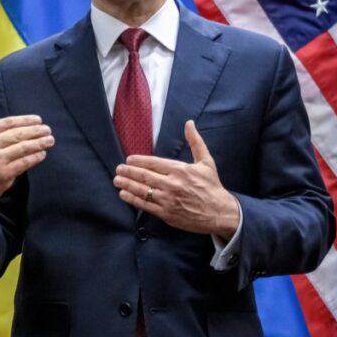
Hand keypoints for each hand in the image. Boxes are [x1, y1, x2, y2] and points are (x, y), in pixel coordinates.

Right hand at [0, 97, 53, 230]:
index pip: (7, 123)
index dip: (24, 120)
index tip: (38, 120)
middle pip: (17, 134)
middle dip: (35, 131)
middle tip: (48, 130)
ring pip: (22, 148)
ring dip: (39, 143)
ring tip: (50, 140)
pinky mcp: (3, 174)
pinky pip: (23, 162)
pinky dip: (35, 158)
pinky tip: (42, 154)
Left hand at [113, 120, 239, 238]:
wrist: (219, 213)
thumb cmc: (212, 186)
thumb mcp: (206, 162)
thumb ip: (195, 142)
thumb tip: (189, 123)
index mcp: (181, 170)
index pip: (154, 163)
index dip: (139, 161)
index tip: (128, 159)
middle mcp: (173, 184)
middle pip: (145, 176)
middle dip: (129, 172)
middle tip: (118, 169)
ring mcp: (168, 200)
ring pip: (142, 190)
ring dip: (127, 184)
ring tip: (117, 180)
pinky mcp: (166, 213)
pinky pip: (145, 205)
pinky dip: (133, 199)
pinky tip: (124, 194)